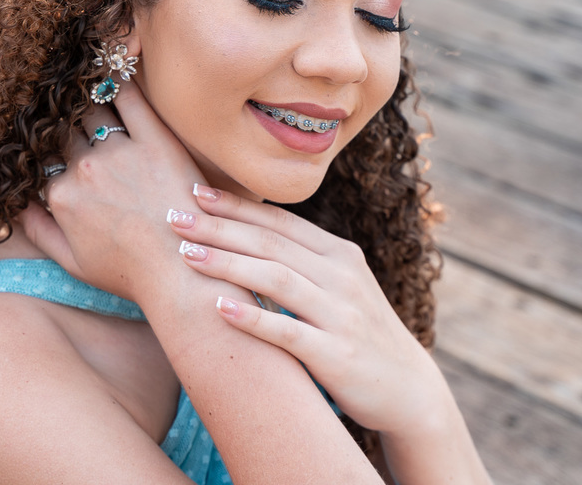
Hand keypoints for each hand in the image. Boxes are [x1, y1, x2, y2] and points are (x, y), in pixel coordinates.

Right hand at [17, 77, 206, 301]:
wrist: (181, 274)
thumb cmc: (130, 274)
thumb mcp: (72, 263)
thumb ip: (38, 231)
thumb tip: (16, 205)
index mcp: (62, 196)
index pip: (42, 159)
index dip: (45, 149)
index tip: (48, 138)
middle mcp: (85, 168)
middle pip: (64, 130)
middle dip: (62, 121)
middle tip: (67, 109)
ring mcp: (121, 152)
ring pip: (92, 110)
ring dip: (86, 98)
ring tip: (86, 87)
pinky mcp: (157, 141)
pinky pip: (132, 99)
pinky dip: (120, 82)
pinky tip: (116, 70)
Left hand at [166, 186, 438, 435]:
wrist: (408, 390)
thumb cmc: (359, 334)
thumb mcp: (339, 286)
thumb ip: (301, 261)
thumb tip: (244, 235)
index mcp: (339, 254)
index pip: (279, 221)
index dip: (236, 205)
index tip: (194, 192)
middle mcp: (341, 276)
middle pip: (271, 242)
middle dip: (219, 226)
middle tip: (173, 216)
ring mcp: (340, 315)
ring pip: (276, 278)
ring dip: (228, 262)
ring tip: (186, 254)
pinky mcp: (337, 355)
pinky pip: (288, 332)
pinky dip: (252, 317)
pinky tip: (217, 307)